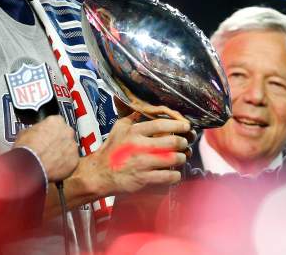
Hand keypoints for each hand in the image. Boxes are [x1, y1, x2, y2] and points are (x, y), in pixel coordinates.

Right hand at [13, 115, 78, 182]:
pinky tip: (54, 167)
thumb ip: (36, 129)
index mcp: (56, 121)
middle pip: (66, 135)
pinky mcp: (74, 160)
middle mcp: (68, 131)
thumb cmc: (26, 149)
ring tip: (51, 159)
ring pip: (70, 148)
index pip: (57, 122)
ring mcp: (73, 146)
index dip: (51, 130)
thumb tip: (34, 133)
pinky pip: (71, 161)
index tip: (48, 135)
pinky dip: (65, 164)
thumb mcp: (25, 132)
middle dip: (59, 141)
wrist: (28, 166)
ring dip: (63, 153)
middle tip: (49, 148)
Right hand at [54, 113, 189, 209]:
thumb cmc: (111, 150)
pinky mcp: (143, 179)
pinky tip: (175, 173)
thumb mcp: (119, 128)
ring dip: (181, 158)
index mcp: (134, 132)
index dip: (177, 125)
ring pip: (172, 159)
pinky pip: (167, 177)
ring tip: (182, 157)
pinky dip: (176, 175)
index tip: (186, 126)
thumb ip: (132, 116)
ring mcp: (142, 164)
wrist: (99, 174)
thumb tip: (141, 105)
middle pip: (171, 142)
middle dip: (183, 142)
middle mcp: (139, 147)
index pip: (160, 125)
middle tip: (185, 143)